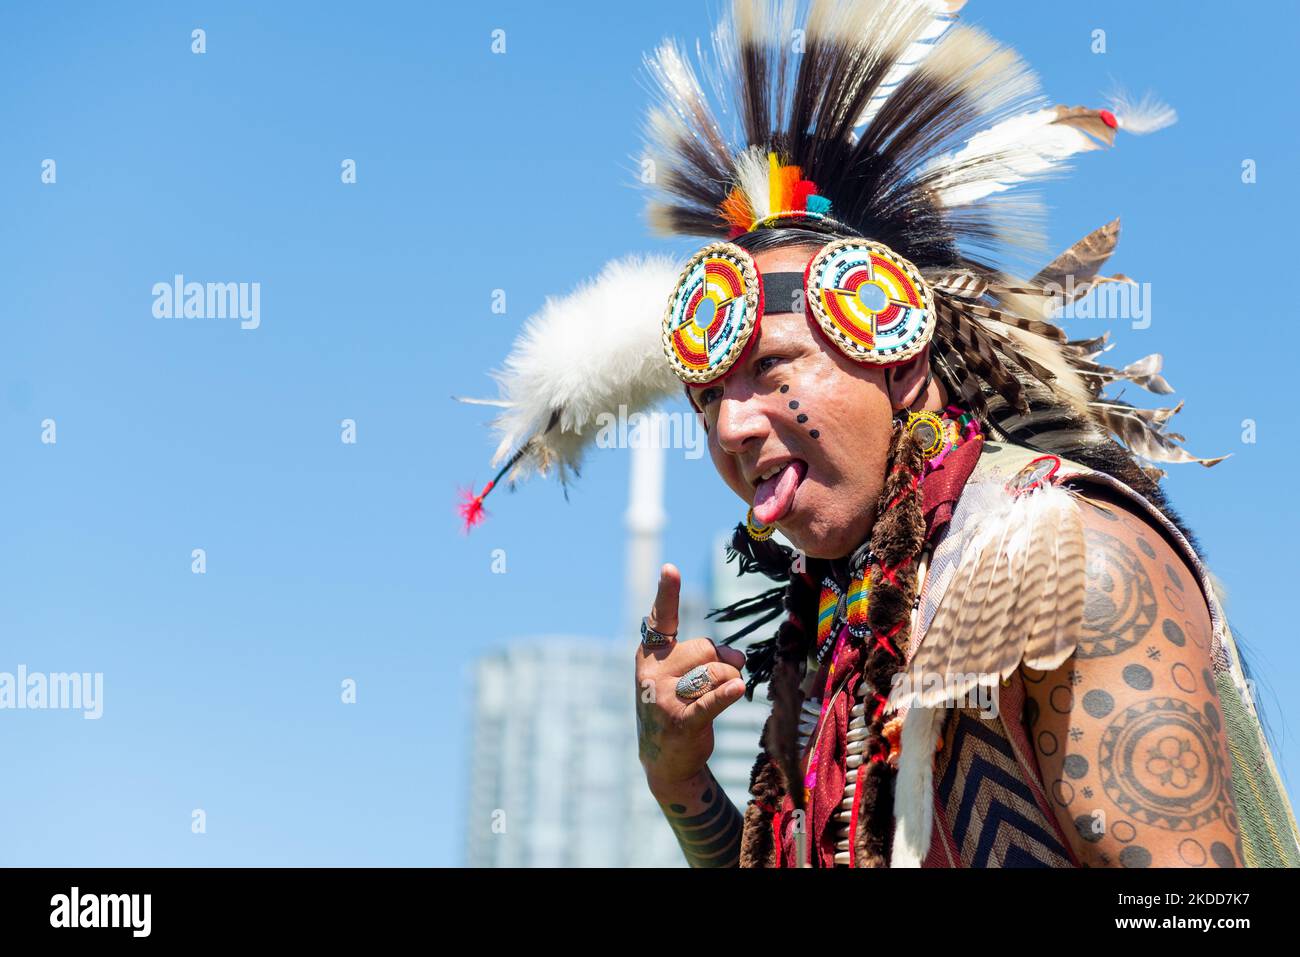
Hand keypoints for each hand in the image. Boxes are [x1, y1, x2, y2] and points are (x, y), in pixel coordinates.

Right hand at [634, 563, 747, 793]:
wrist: (665, 761)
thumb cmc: (678, 706)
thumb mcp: (684, 675)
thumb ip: (707, 656)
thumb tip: (736, 656)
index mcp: (650, 654)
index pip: (661, 618)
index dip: (667, 592)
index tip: (670, 568)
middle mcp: (652, 673)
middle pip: (705, 648)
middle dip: (722, 662)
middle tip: (721, 679)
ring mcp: (663, 698)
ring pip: (716, 673)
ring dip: (727, 683)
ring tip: (716, 699)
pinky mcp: (680, 723)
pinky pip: (712, 700)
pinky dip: (727, 694)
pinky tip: (737, 689)